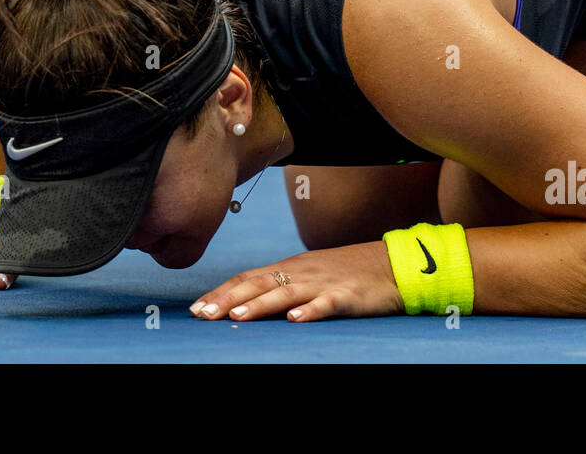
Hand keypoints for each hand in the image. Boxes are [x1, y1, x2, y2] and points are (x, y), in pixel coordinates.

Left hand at [190, 241, 402, 321]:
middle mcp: (301, 272)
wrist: (390, 265)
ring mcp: (323, 283)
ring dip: (260, 304)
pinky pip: (326, 303)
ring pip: (286, 293)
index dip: (221, 292)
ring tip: (237, 317)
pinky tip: (295, 320)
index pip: (247, 277)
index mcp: (289, 268)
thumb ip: (280, 286)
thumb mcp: (308, 275)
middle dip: (229, 299)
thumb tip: (244, 303)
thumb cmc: (345, 272)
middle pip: (259, 283)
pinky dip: (310, 311)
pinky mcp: (347, 295)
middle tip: (203, 314)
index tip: (196, 308)